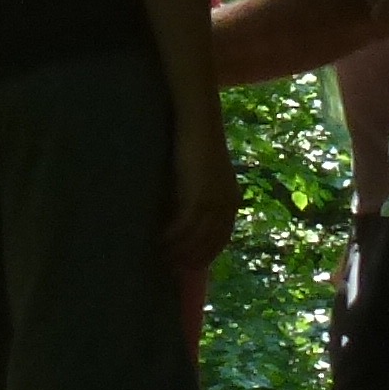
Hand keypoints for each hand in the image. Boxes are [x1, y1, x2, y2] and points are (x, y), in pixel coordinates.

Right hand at [163, 107, 237, 275]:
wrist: (198, 120)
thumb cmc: (195, 142)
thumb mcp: (201, 173)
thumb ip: (197, 193)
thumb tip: (179, 213)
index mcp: (232, 199)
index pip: (221, 238)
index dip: (205, 254)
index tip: (188, 265)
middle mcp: (227, 204)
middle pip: (209, 243)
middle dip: (190, 258)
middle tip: (170, 268)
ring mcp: (214, 201)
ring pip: (195, 238)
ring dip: (177, 251)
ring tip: (158, 257)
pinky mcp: (198, 195)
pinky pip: (183, 226)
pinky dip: (170, 236)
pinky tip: (157, 241)